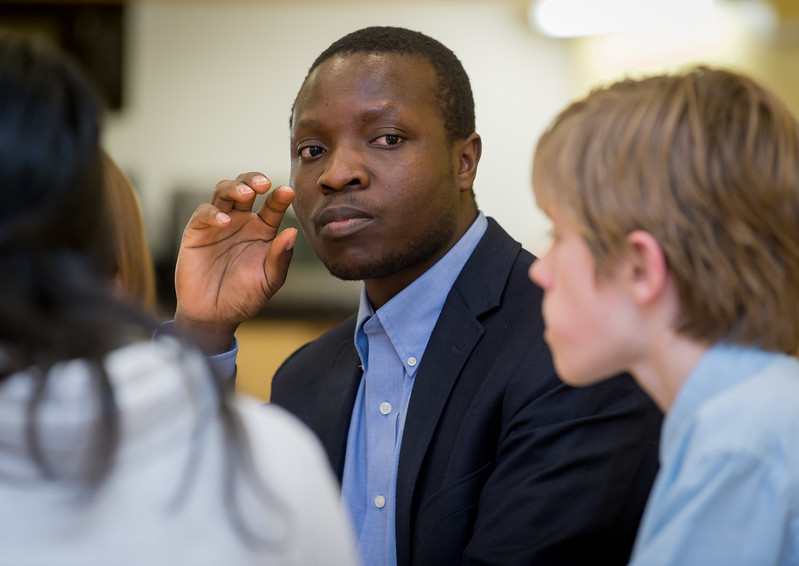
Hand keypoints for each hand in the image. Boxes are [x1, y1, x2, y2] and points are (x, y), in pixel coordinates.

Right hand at [174, 172, 296, 352]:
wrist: (214, 316)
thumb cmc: (244, 298)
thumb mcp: (269, 281)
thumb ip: (280, 258)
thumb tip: (292, 232)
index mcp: (262, 231)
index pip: (273, 206)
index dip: (280, 197)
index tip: (288, 192)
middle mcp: (241, 222)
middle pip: (246, 188)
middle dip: (254, 180)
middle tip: (264, 184)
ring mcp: (219, 225)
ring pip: (224, 192)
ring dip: (234, 187)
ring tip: (246, 194)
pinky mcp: (197, 232)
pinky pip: (203, 213)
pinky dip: (213, 213)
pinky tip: (225, 221)